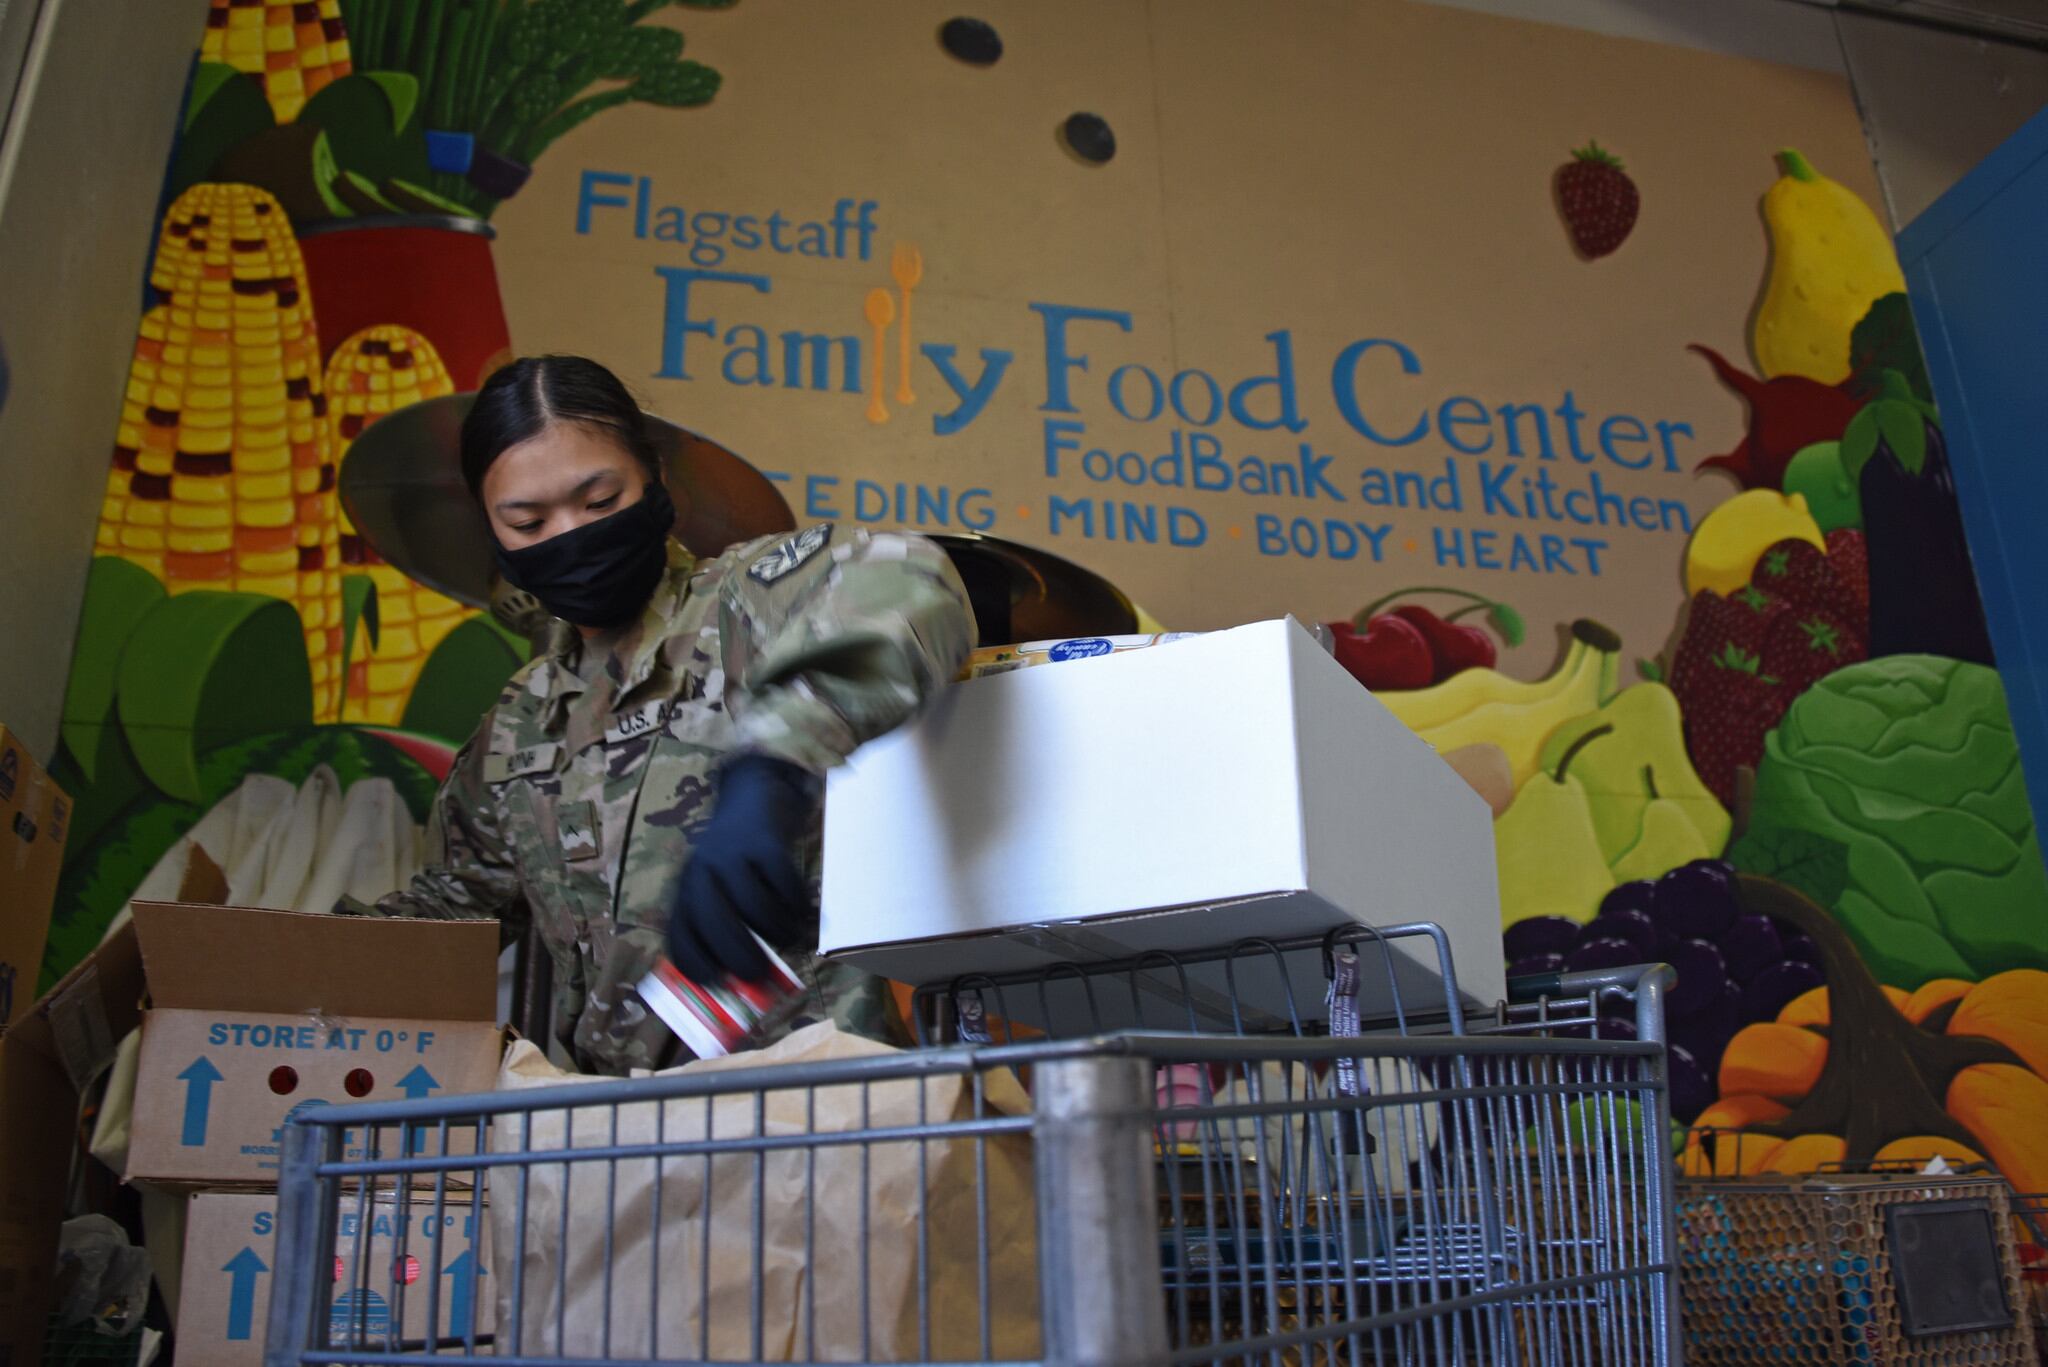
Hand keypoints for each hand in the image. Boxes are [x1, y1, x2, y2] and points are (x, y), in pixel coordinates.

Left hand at [666, 754, 817, 982]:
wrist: (752, 796)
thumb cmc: (736, 859)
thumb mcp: (717, 888)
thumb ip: (723, 926)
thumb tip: (743, 982)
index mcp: (686, 888)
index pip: (680, 933)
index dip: (694, 963)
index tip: (717, 985)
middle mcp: (702, 870)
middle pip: (715, 922)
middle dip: (740, 956)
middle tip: (761, 977)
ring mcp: (733, 854)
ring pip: (755, 906)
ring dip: (779, 931)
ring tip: (793, 939)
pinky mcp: (765, 842)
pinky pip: (785, 884)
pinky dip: (799, 905)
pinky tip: (805, 912)